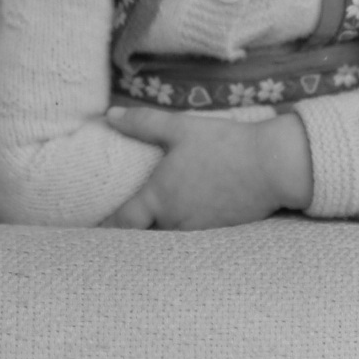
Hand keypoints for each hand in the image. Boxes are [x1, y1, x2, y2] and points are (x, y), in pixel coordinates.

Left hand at [98, 104, 311, 230]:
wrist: (273, 167)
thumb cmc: (224, 145)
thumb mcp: (179, 128)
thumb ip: (142, 123)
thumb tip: (109, 116)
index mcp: (160, 198)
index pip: (122, 224)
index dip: (103, 230)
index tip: (85, 235)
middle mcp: (176, 221)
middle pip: (142, 238)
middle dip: (128, 236)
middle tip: (110, 232)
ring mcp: (199, 231)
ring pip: (167, 241)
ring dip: (154, 237)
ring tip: (142, 230)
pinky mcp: (219, 232)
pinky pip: (190, 240)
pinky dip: (178, 235)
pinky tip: (179, 223)